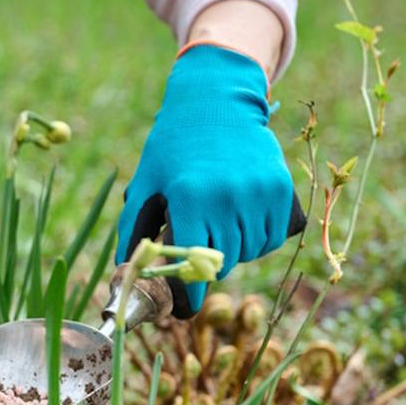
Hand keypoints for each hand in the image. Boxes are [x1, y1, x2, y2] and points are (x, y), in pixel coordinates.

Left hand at [116, 44, 305, 316]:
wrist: (215, 102)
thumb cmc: (173, 145)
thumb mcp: (146, 181)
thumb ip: (134, 226)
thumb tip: (126, 268)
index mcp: (190, 198)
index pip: (193, 262)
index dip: (190, 289)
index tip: (186, 302)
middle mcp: (227, 197)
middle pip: (223, 262)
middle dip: (208, 266)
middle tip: (199, 253)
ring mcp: (257, 192)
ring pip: (250, 252)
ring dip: (235, 252)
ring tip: (219, 230)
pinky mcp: (280, 188)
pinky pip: (271, 237)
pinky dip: (258, 241)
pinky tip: (242, 226)